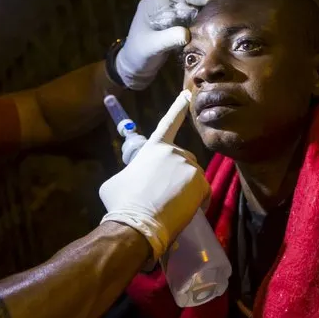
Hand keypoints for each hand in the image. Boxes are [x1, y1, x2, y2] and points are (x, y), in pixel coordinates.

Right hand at [99, 90, 210, 258]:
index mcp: (153, 148)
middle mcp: (174, 152)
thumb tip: (132, 182)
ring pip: (192, 177)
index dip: (178, 107)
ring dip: (185, 189)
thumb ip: (131, 173)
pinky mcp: (201, 184)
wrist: (137, 223)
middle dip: (177, 174)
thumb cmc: (121, 202)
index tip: (188, 94)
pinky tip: (181, 211)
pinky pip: (202, 192)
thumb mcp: (116, 181)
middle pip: (182, 160)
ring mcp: (190, 167)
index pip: (168, 123)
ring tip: (169, 206)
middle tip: (163, 195)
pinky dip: (195, 202)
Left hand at [116, 0, 214, 89]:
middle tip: (210, 4)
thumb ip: (168, 39)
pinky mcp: (175, 18)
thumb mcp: (152, 48)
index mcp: (151, 4)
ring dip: (199, 0)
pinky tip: (206, 19)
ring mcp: (168, 9)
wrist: (135, 66)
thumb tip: (187, 33)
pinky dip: (199, 10)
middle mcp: (160, 2)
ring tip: (210, 11)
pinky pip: (189, 7)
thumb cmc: (139, 55)